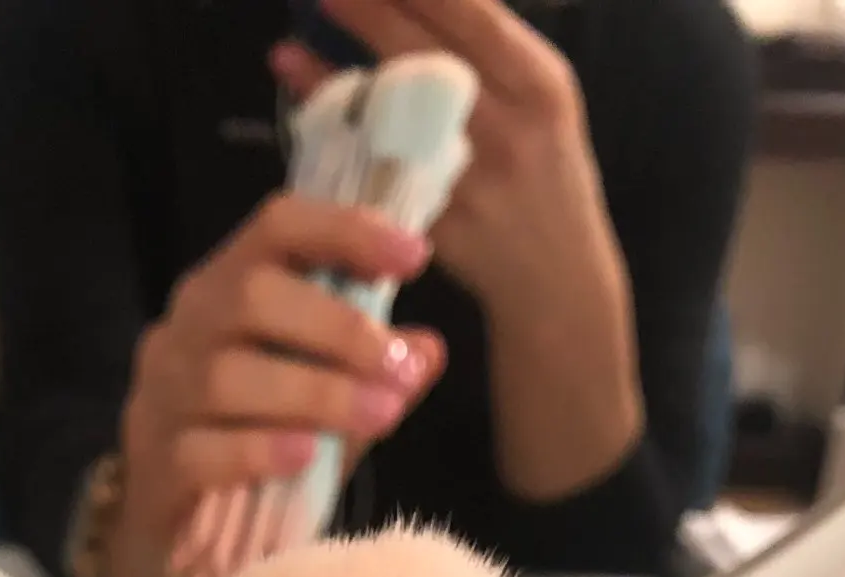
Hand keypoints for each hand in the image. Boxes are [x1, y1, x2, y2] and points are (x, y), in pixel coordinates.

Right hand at [109, 192, 445, 576]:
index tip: (416, 257)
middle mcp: (184, 331)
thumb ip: (367, 375)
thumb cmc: (254, 451)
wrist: (173, 536)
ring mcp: (162, 399)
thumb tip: (428, 349)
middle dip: (338, 329)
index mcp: (225, 291)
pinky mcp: (156, 468)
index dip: (346, 231)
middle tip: (399, 368)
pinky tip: (306, 458)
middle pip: (250, 297)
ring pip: (228, 377)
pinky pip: (203, 451)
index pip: (277, 228)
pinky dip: (259, 450)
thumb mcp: (321, 405)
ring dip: (316, 394)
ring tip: (381, 417)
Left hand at [275, 0, 641, 497]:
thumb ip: (490, 50)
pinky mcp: (434, 223)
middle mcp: (507, 126)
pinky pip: (374, 172)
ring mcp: (468, 180)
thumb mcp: (540, 100)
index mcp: (539, 82)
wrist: (556, 280)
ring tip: (288, 47)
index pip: (469, 11)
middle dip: (366, 10)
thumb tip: (422, 0)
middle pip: (425, 52)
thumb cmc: (543, 174)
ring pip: (390, 117)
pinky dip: (336, 139)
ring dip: (331, 79)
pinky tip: (301, 111)